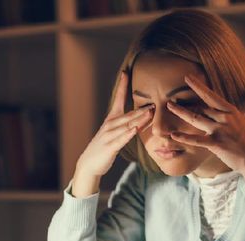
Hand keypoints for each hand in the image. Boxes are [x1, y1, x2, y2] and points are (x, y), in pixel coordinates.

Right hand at [72, 72, 153, 196]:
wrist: (89, 163)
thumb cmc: (104, 147)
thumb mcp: (115, 133)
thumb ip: (127, 125)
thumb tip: (142, 117)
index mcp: (111, 120)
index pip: (118, 100)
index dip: (122, 86)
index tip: (125, 72)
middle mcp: (110, 125)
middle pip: (128, 114)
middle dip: (141, 107)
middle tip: (155, 99)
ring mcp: (109, 136)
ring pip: (127, 125)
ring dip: (139, 118)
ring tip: (151, 112)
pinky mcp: (110, 147)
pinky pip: (121, 140)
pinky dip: (128, 134)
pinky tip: (135, 130)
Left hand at [166, 73, 244, 180]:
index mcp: (231, 111)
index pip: (211, 96)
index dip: (198, 86)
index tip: (188, 78)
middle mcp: (224, 118)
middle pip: (201, 107)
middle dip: (185, 102)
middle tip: (171, 97)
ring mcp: (219, 131)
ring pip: (195, 119)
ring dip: (181, 112)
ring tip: (169, 106)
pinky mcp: (215, 144)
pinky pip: (196, 140)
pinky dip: (184, 137)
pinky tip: (173, 134)